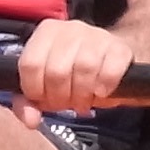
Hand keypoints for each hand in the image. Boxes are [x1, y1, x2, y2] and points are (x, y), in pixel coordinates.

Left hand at [11, 15, 133, 116]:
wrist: (110, 62)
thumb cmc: (72, 75)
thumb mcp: (46, 86)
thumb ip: (29, 102)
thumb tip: (30, 120)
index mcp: (46, 32)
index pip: (30, 64)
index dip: (35, 90)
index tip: (44, 99)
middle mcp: (70, 28)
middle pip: (57, 71)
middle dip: (60, 97)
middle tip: (67, 104)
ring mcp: (97, 35)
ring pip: (84, 68)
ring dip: (82, 95)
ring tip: (83, 101)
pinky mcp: (120, 48)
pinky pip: (110, 71)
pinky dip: (104, 87)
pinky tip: (101, 92)